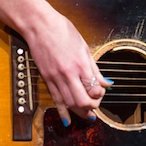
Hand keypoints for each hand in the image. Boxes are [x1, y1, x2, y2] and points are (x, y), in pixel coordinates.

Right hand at [22, 4, 110, 126]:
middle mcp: (69, 74)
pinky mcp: (47, 79)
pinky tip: (68, 121)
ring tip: (87, 115)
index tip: (101, 91)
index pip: (94, 89)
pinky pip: (56, 100)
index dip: (100, 94)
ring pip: (70, 103)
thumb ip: (95, 68)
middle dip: (91, 107)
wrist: (39, 25)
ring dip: (80, 112)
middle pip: (82, 101)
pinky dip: (63, 112)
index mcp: (81, 64)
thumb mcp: (84, 47)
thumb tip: (107, 82)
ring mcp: (56, 77)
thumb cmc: (62, 30)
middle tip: (95, 106)